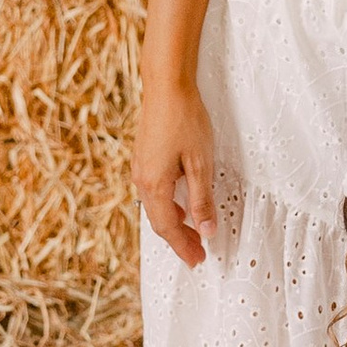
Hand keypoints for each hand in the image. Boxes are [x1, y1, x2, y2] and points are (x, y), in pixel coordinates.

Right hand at [134, 80, 218, 267]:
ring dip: (173, 223)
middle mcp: (142, 179)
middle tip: (197, 254)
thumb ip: (202, 200)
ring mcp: (140, 168)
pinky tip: (181, 205)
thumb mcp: (200, 163)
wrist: (166, 86)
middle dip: (178, 240)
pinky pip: (153, 192)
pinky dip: (167, 206)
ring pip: (155, 206)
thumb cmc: (185, 120)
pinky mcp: (144, 157)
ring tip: (192, 234)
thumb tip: (206, 231)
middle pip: (159, 221)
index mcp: (154, 185)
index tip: (198, 260)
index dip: (184, 246)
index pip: (169, 227)